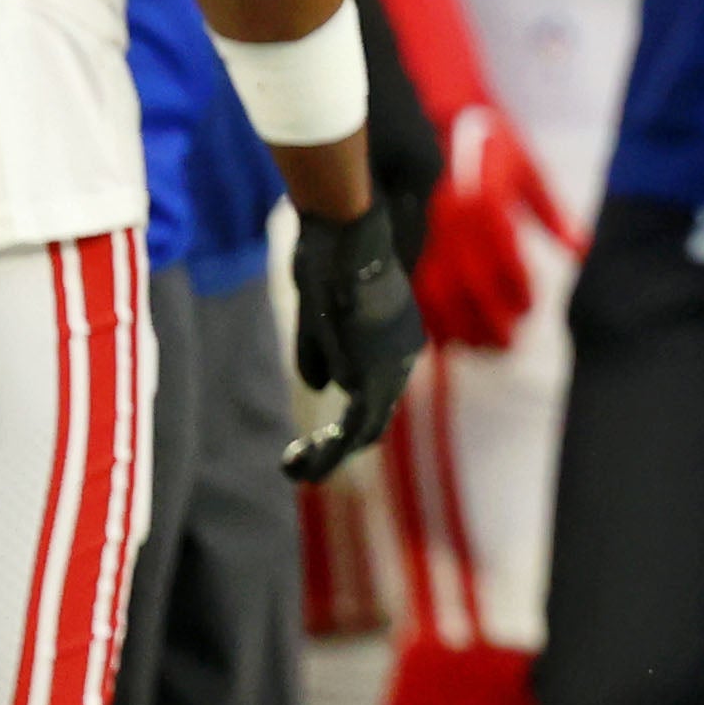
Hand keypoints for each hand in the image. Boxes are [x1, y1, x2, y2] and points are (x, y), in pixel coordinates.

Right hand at [282, 202, 424, 482]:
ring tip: (299, 469)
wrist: (346, 235)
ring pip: (367, 427)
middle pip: (376, 415)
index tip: (322, 434)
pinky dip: (329, 449)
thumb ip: (320, 352)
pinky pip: (355, 426)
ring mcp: (393, 366)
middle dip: (340, 445)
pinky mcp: (371, 373)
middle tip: (303, 465)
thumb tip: (322, 388)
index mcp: (398, 335)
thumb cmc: (330, 259)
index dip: (352, 416)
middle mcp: (404, 354)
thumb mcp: (320, 312)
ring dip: (331, 454)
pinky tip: (304, 460)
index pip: (379, 387)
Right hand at [411, 100, 581, 352]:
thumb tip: (582, 251)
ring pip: (435, 292)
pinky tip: (442, 335)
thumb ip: (553, 213)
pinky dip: (425, 315)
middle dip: (488, 322)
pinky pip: (411, 284)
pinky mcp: (410, 237)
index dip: (517, 289)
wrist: (442, 116)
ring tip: (479, 347)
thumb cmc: (492, 144)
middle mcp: (451, 221)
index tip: (531, 309)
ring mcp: (426, 231)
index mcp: (484, 202)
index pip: (502, 258)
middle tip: (508, 345)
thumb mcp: (530, 169)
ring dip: (456, 326)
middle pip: (467, 285)